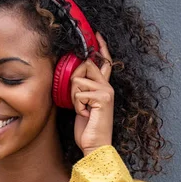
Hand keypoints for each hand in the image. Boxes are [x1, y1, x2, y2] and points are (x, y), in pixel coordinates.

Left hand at [70, 32, 113, 155]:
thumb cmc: (88, 128)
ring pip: (78, 80)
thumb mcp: (82, 105)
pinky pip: (79, 93)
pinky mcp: (103, 98)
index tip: (96, 35)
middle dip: (73, 80)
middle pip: (85, 66)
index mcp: (104, 87)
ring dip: (74, 97)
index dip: (100, 47)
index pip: (104, 62)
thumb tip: (73, 76)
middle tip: (78, 101)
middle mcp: (107, 87)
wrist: (96, 146)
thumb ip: (81, 89)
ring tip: (82, 110)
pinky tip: (84, 115)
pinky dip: (77, 105)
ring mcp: (106, 92)